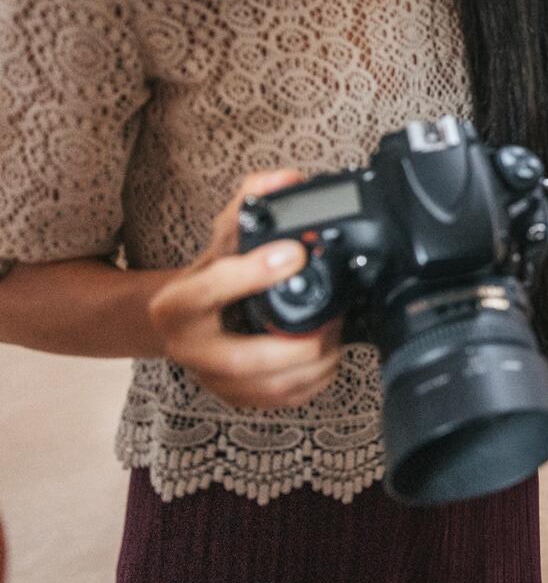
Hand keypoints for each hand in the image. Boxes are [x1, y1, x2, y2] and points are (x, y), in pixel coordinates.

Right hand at [148, 170, 345, 407]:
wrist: (184, 319)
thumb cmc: (211, 272)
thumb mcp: (225, 232)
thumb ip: (254, 199)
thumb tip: (288, 179)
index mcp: (176, 304)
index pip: (207, 290)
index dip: (252, 273)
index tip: (294, 253)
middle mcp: (187, 349)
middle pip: (242, 359)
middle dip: (295, 344)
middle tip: (333, 318)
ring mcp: (211, 379)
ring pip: (266, 389)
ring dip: (311, 366)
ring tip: (336, 335)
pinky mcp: (235, 398)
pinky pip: (278, 402)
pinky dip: (311, 384)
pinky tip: (328, 359)